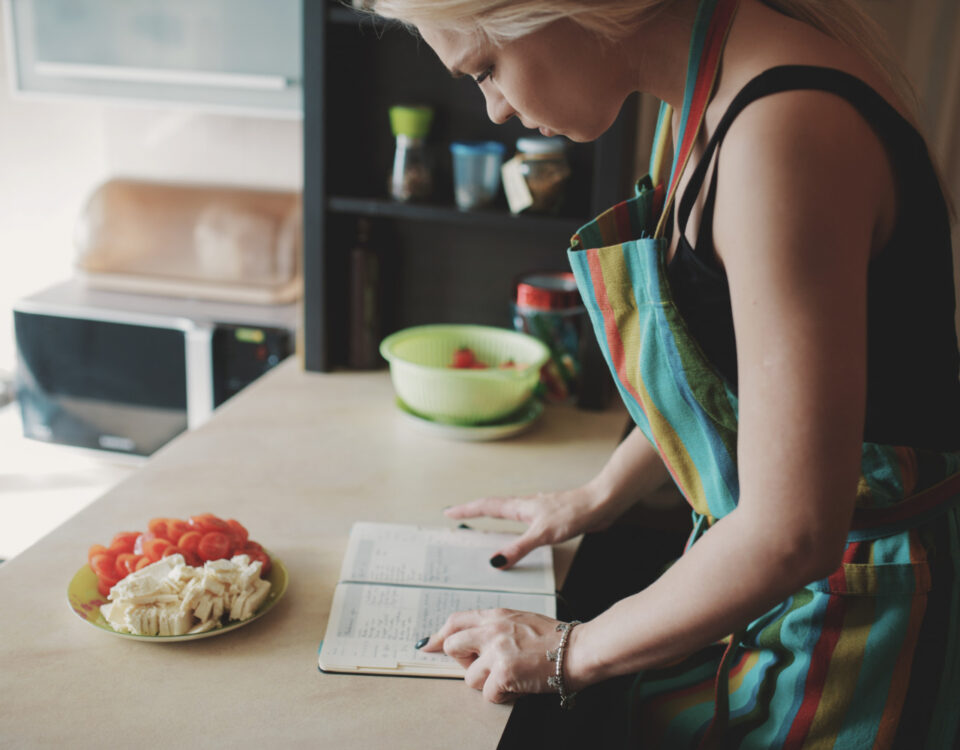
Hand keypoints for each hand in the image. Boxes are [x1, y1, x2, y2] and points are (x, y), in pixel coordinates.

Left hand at [420, 608, 567, 702]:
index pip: (456, 621)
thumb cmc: (556, 638)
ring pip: (469, 677)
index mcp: (496, 615)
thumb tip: (475, 639)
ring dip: (487, 683)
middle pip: (453, 646)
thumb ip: (496, 626)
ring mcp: (496, 651)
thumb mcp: (521, 620)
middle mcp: (491, 629)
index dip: (440, 635)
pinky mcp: (503, 673)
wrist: (579, 649)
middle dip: (464, 662)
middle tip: (485, 667)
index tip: (428, 644)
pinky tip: (520, 685)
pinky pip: (488, 694)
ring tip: (511, 676)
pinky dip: (503, 695)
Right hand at [445, 484, 622, 568]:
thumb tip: (495, 562)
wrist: (600, 505)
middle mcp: (525, 506)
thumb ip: (518, 548)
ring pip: (508, 512)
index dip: (466, 510)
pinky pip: (522, 522)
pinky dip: (512, 528)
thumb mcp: (542, 534)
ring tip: (481, 525)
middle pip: (493, 507)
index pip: (486, 507)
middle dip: (474, 511)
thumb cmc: (573, 513)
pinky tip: (519, 536)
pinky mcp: (549, 519)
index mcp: (519, 507)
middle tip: (457, 515)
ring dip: (492, 517)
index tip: (448, 512)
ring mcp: (537, 511)